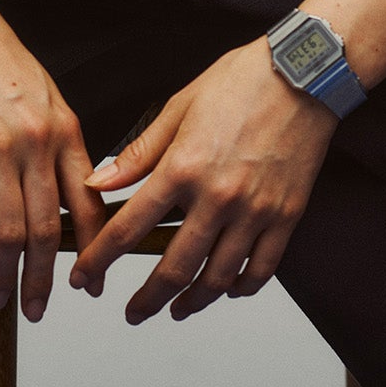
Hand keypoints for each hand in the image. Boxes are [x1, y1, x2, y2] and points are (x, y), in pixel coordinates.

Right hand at [0, 0, 106, 321]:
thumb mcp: (46, 95)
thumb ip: (60, 143)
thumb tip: (70, 189)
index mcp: (66, 131)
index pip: (88, 205)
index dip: (91, 251)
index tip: (88, 284)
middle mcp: (38, 144)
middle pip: (48, 229)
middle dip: (45, 278)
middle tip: (38, 309)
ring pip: (8, 229)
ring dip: (5, 273)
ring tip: (1, 298)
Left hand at [69, 38, 338, 322]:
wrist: (302, 74)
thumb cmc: (240, 82)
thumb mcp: (177, 108)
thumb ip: (138, 154)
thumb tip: (99, 181)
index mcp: (182, 168)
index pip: (129, 228)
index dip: (99, 259)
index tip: (83, 276)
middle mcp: (217, 197)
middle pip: (174, 268)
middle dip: (147, 299)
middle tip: (133, 312)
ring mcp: (255, 211)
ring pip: (218, 277)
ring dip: (192, 302)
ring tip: (176, 309)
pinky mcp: (286, 215)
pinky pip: (262, 269)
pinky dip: (241, 288)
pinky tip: (226, 289)